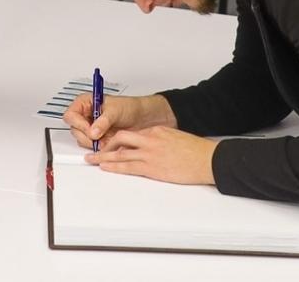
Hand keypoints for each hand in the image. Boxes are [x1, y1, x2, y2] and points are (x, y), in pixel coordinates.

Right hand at [64, 93, 176, 148]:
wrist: (142, 118)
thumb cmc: (129, 107)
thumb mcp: (115, 111)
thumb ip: (102, 122)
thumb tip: (93, 131)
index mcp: (85, 103)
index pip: (71, 115)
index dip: (79, 124)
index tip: (90, 131)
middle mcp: (85, 115)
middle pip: (75, 129)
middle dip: (87, 136)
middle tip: (98, 139)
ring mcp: (90, 127)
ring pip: (82, 139)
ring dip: (93, 143)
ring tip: (107, 140)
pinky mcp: (96, 138)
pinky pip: (91, 146)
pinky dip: (99, 147)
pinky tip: (109, 143)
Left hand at [85, 125, 217, 184]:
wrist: (207, 159)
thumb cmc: (196, 151)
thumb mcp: (176, 138)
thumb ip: (161, 141)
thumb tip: (154, 149)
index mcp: (156, 131)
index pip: (132, 134)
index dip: (118, 140)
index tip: (109, 144)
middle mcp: (150, 139)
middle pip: (121, 139)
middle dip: (105, 145)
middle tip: (93, 150)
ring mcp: (150, 153)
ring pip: (120, 153)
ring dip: (103, 156)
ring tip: (92, 159)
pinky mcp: (152, 167)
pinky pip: (128, 166)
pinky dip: (114, 166)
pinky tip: (105, 167)